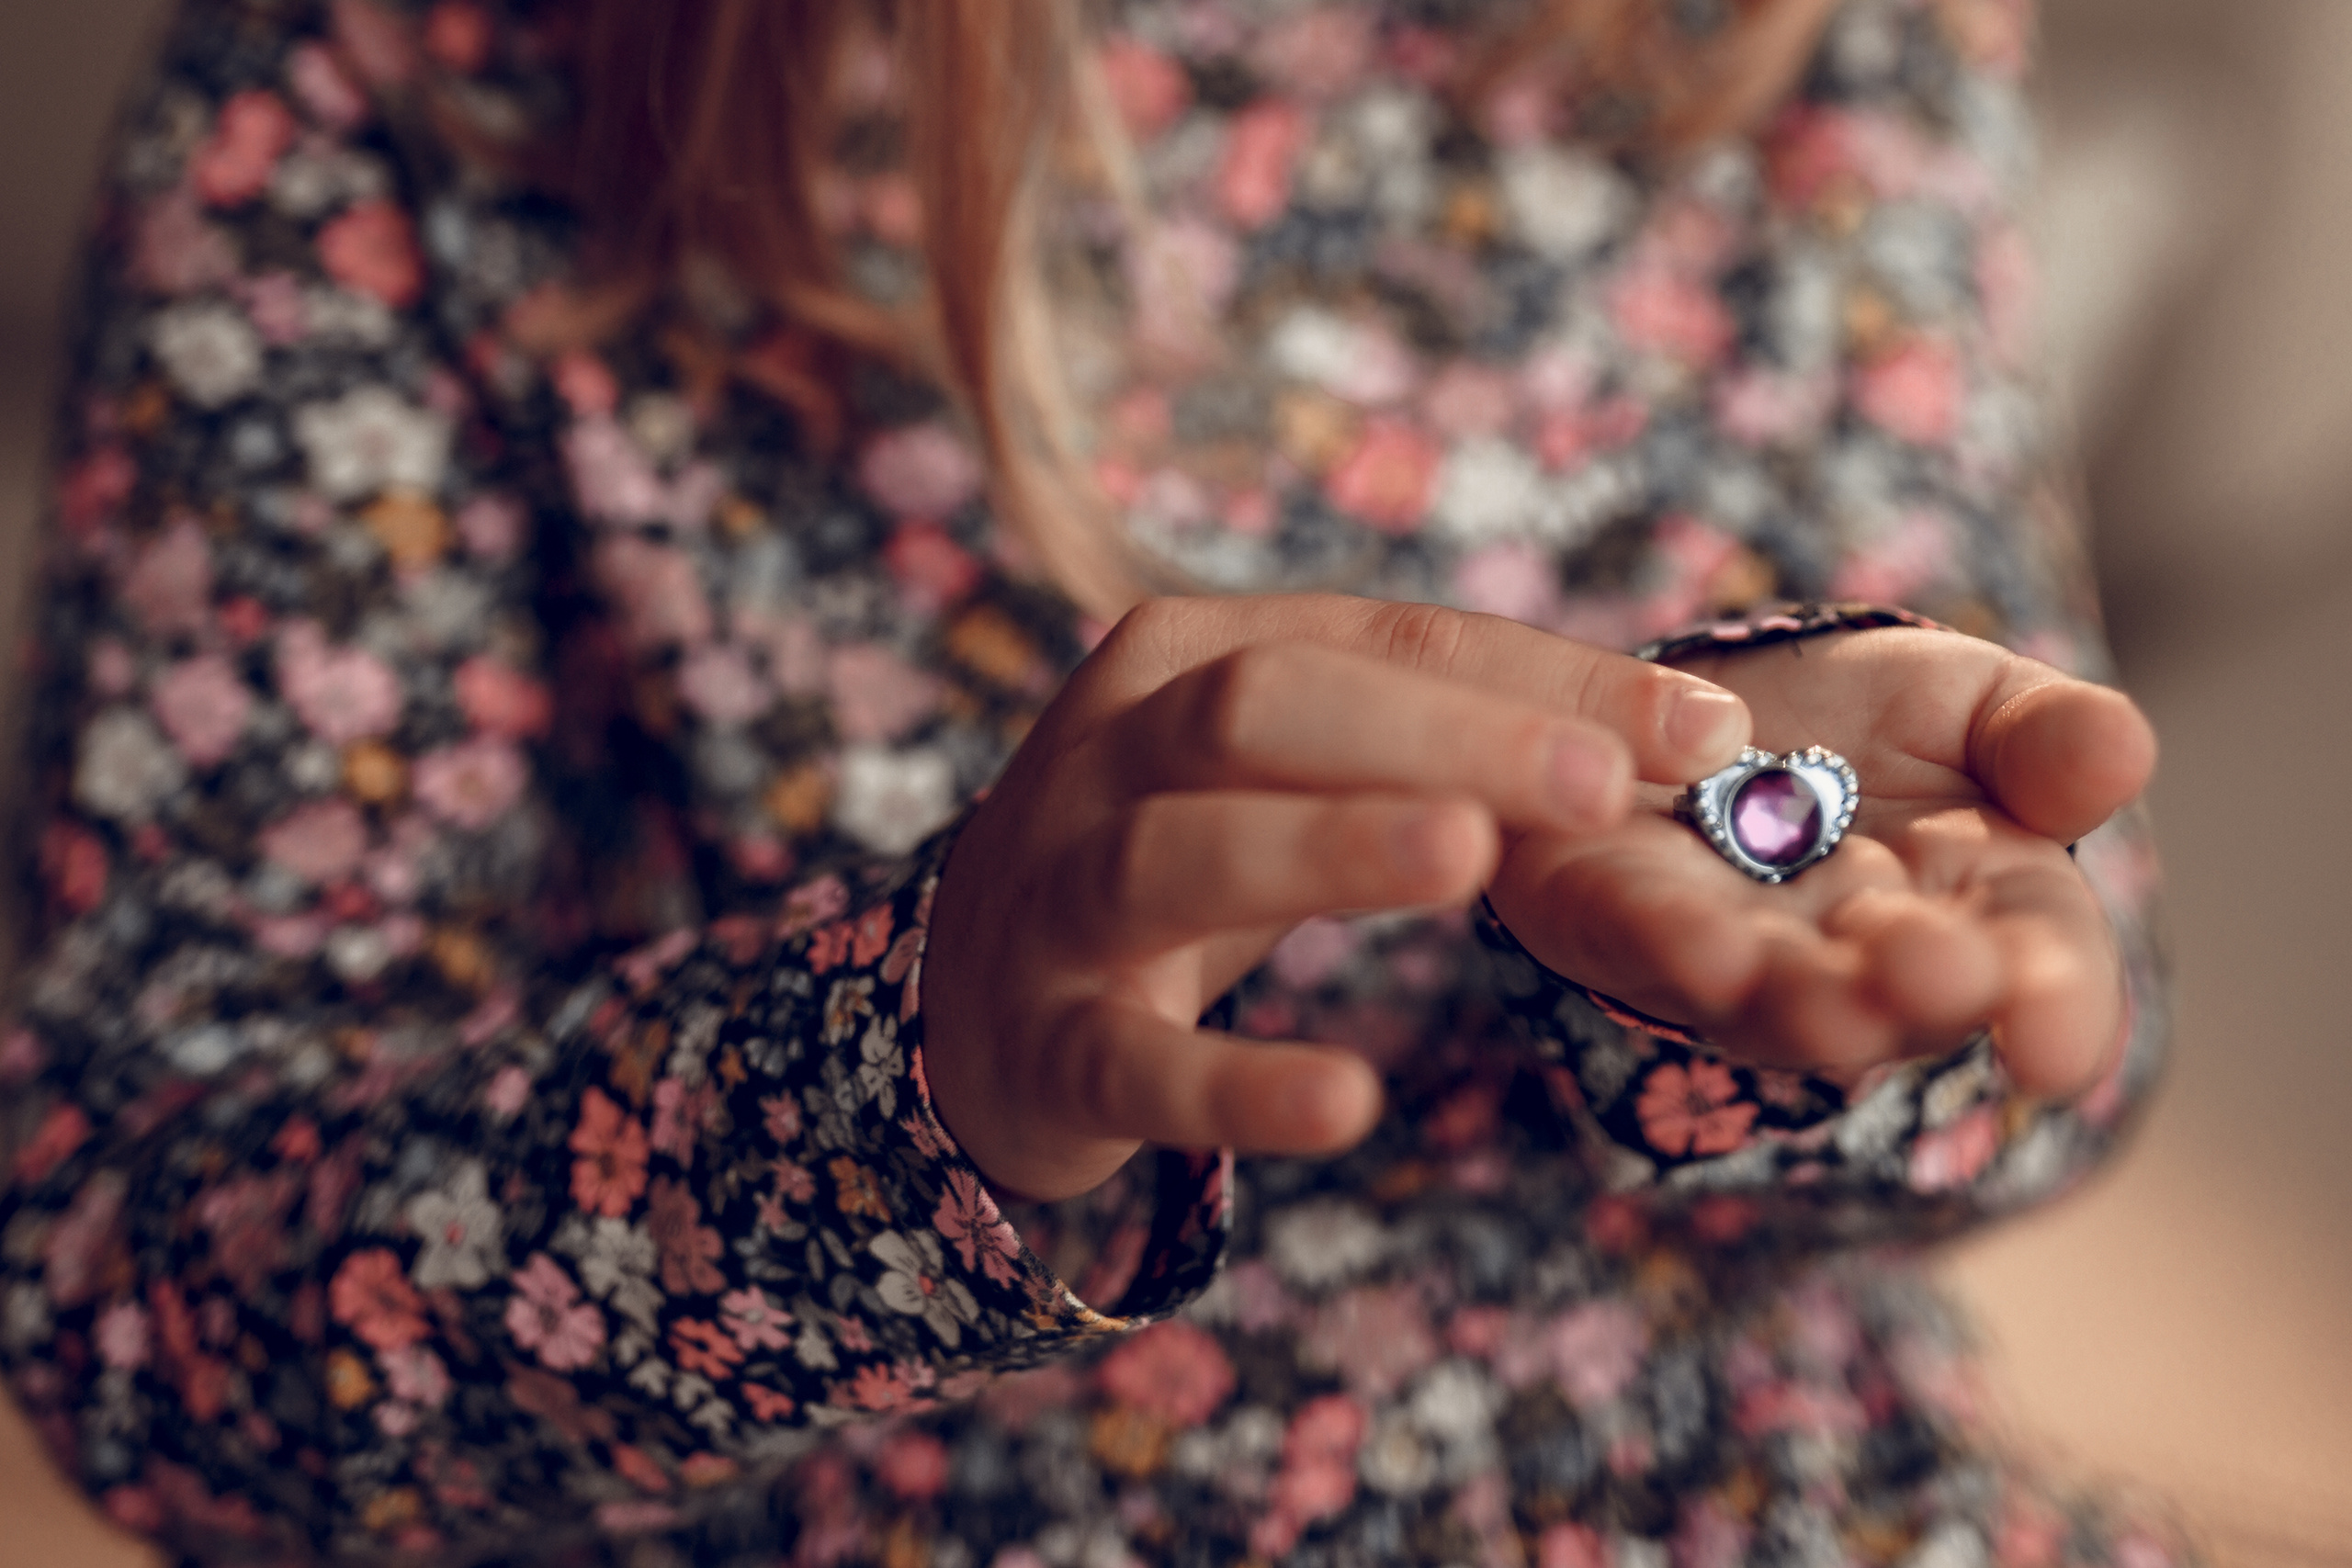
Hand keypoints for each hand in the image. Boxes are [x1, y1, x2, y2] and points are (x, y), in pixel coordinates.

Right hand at [921, 595, 1753, 1201]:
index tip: (1703, 731)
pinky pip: (1136, 1062)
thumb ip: (1445, 746)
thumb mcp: (1285, 773)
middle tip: (1603, 787)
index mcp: (1182, 658)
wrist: (966, 993)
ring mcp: (1062, 894)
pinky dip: (1235, 1082)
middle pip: (1267, 707)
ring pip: (1182, 849)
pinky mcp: (1050, 1041)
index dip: (1541, 677)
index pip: (1379, 639)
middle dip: (1444, 734)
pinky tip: (1348, 1101)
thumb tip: (1690, 742)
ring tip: (1467, 859)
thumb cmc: (1177, 855)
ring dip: (1327, 842)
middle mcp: (1108, 752)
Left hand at [1487, 627, 2157, 1096]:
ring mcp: (1739, 955)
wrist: (1707, 702)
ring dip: (1797, 995)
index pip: (2036, 970)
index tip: (2057, 1044)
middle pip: (1899, 994)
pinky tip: (1700, 936)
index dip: (2055, 1009)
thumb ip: (2044, 737)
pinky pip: (1644, 935)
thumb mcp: (1972, 705)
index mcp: (1978, 914)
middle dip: (1917, 987)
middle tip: (1939, 975)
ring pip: (1769, 992)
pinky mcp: (1620, 916)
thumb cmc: (1866, 727)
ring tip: (1826, 994)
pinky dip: (1673, 939)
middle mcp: (1859, 960)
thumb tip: (2120, 756)